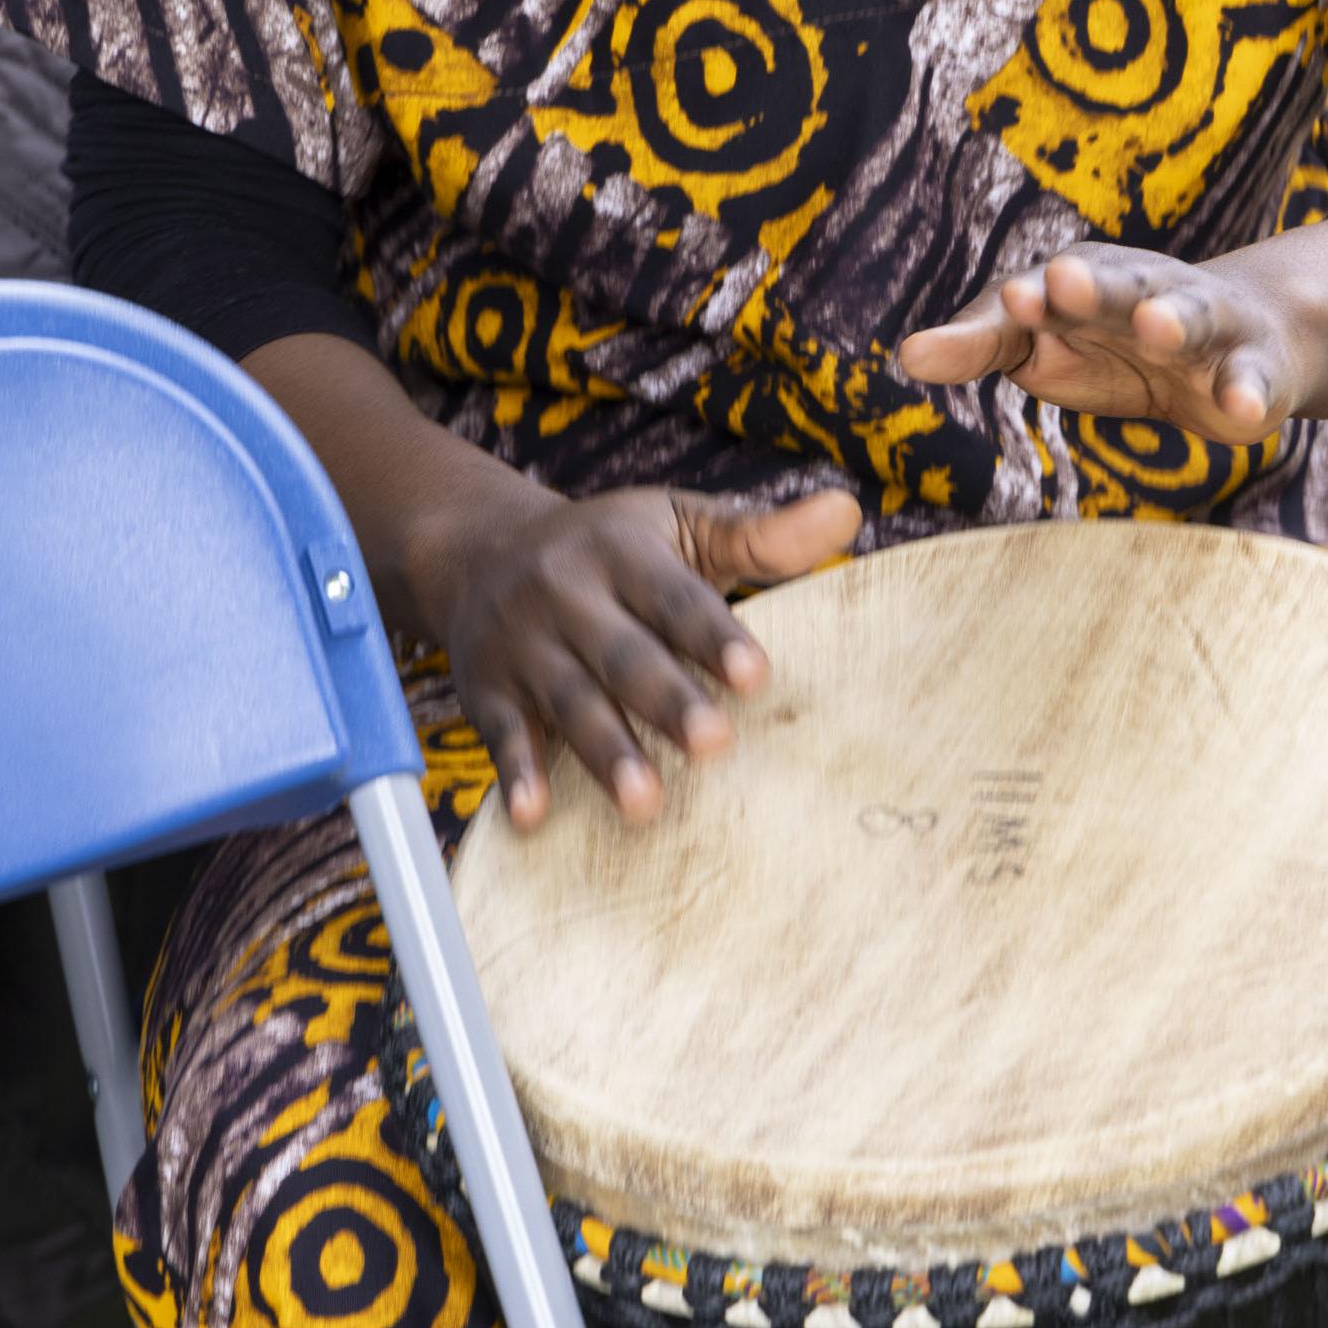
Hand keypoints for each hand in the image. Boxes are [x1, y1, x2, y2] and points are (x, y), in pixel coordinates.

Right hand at [418, 480, 861, 829]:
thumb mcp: (678, 524)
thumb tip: (849, 511)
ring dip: (605, 752)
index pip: (673, 595)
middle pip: (622, 654)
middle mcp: (566, 592)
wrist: (477, 550)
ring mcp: (522, 644)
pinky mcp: (486, 689)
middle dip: (666, 701)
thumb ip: (760, 534)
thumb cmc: (609, 546)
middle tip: (715, 744)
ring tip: (646, 802)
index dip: (713, 635)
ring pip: (569, 701)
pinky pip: (502, 734)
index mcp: (620, 548)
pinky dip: (516, 774)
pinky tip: (534, 816)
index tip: (757, 676)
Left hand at [898, 245, 1297, 438]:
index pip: (1045, 291)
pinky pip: (1250, 377)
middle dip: (1091, 284)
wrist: (1242, 343)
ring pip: (1189, 315)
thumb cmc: (1118, 343)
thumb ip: (982, 344)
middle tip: (1062, 280)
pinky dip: (1246, 388)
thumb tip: (904, 355)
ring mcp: (1204, 325)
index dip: (1027, 300)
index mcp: (1086, 281)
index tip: (1010, 302)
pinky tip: (1240, 404)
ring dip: (1173, 318)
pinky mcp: (1252, 367)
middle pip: (1117, 284)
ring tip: (1158, 327)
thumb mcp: (1046, 343)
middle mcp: (1145, 290)